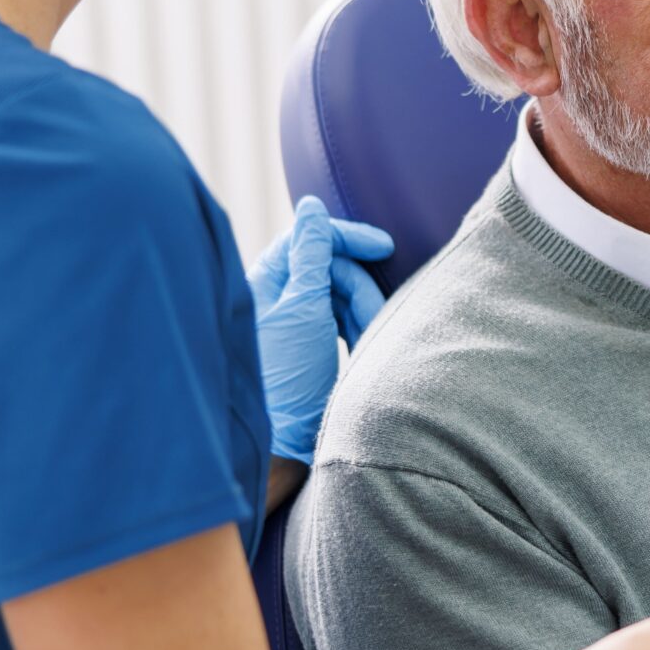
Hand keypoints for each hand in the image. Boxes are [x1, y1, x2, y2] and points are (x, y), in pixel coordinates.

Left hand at [248, 196, 393, 462]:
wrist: (285, 442)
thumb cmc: (286, 374)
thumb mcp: (302, 305)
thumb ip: (311, 253)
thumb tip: (311, 207)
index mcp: (265, 281)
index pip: (310, 238)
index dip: (347, 238)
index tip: (384, 246)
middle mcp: (280, 298)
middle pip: (332, 267)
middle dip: (358, 286)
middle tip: (373, 312)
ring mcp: (300, 324)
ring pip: (344, 296)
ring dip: (364, 311)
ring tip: (369, 340)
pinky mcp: (318, 348)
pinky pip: (348, 322)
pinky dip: (363, 328)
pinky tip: (370, 344)